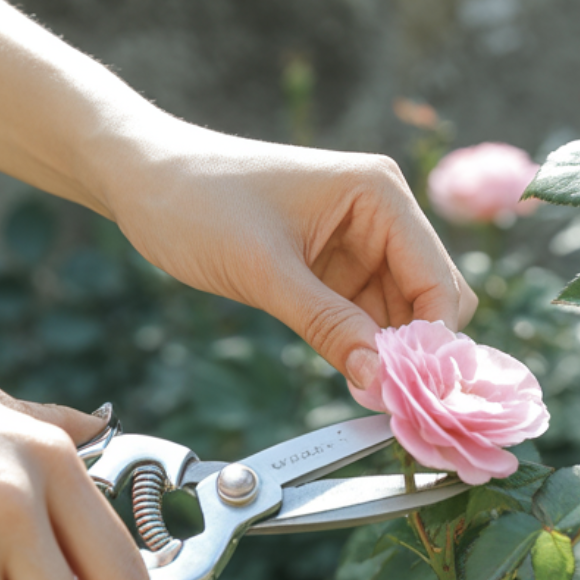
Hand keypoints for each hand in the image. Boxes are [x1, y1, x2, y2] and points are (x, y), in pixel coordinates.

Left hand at [105, 123, 477, 388]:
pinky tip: (351, 378)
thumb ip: (327, 324)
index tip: (413, 394)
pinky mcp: (330, 271)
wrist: (142, 179)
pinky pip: (364, 319)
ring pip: (400, 317)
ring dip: (388, 355)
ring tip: (368, 397)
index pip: (437, 280)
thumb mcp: (264, 270)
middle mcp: (381, 216)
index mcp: (379, 194)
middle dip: (414, 351)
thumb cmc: (198, 201)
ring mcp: (358, 244)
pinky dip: (362, 349)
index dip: (433, 341)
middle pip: (430, 300)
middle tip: (387, 401)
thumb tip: (380, 379)